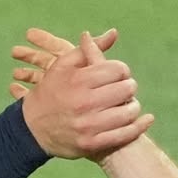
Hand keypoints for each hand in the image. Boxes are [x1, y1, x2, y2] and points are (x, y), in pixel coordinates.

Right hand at [10, 27, 153, 158]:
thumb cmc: (50, 92)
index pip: (118, 70)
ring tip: (128, 104)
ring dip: (133, 106)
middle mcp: (84, 102)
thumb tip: (113, 33)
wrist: (32, 128)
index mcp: (79, 80)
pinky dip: (140, 126)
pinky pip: (124, 135)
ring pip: (128, 112)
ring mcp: (88, 125)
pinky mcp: (91, 143)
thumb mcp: (63, 65)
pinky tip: (146, 119)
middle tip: (124, 89)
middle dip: (129, 87)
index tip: (118, 75)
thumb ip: (89, 50)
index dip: (122, 70)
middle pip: (126, 89)